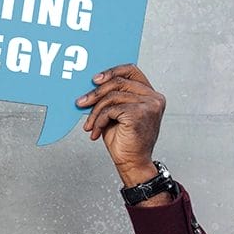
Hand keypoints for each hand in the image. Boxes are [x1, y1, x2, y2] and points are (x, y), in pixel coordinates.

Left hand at [76, 64, 165, 186]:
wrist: (132, 162)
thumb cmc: (125, 140)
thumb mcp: (117, 114)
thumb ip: (112, 98)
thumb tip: (91, 86)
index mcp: (151, 95)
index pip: (131, 70)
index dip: (111, 71)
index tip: (94, 80)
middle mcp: (154, 98)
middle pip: (118, 82)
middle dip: (95, 93)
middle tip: (80, 103)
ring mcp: (149, 105)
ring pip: (112, 97)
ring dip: (95, 112)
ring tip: (89, 125)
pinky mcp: (139, 113)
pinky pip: (110, 110)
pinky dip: (98, 121)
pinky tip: (96, 132)